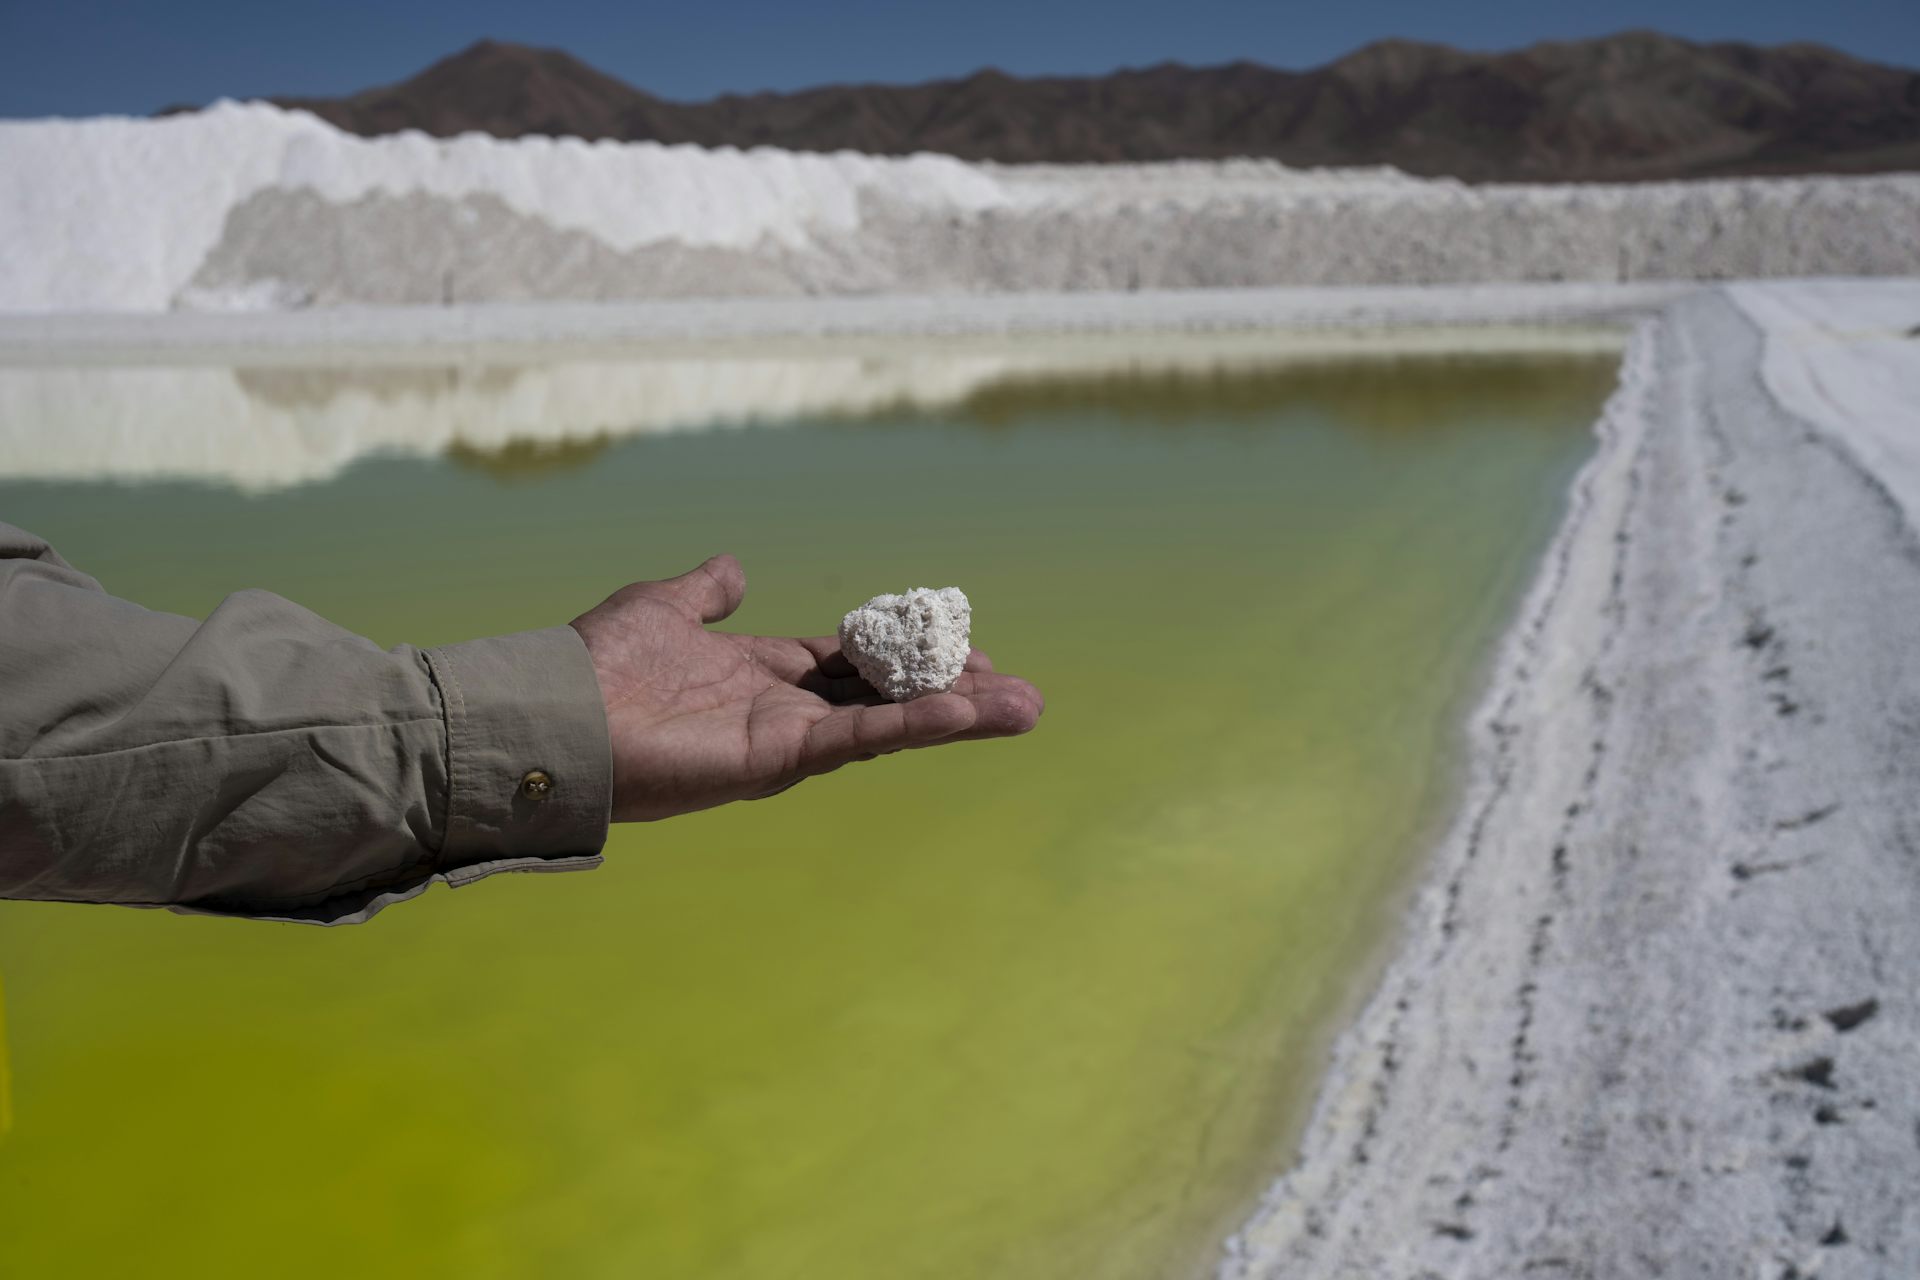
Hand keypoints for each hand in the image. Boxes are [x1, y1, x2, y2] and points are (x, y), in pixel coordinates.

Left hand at [569, 556, 1043, 821]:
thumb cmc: (596, 663)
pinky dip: (911, 725)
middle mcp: (783, 708)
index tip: (966, 648)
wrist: (557, 712)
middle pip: (887, 696)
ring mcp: (785, 739)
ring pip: (889, 722)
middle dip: (953, 692)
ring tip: (1027, 708)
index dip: (907, 654)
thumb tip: (732, 566)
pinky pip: (857, 738)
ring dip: (958, 715)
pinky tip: (966, 711)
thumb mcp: (660, 606)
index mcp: (762, 672)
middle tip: (1019, 689)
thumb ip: (703, 591)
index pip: (852, 663)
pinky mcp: (778, 760)